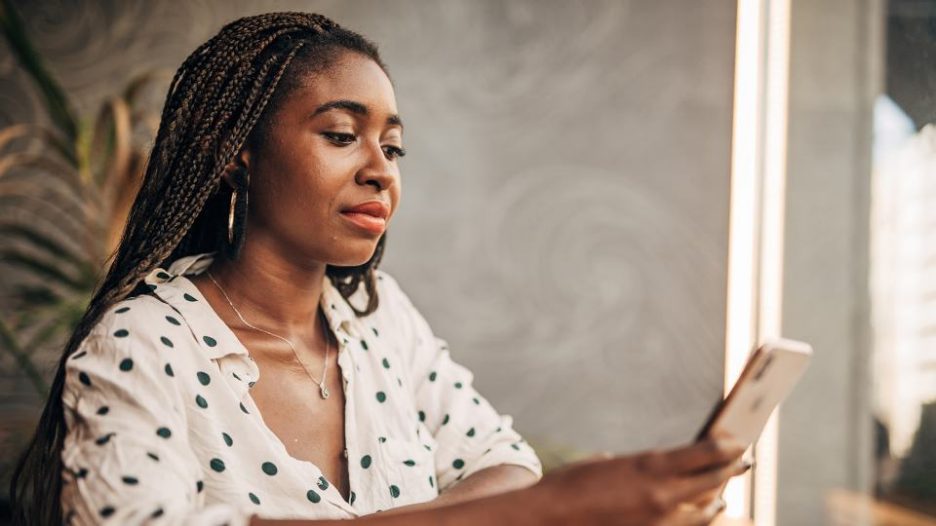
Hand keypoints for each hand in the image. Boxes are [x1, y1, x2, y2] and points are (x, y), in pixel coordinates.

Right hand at [535, 437, 748, 525]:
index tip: (738, 443)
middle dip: (730, 470)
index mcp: (648, 466)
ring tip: (723, 493)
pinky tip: (703, 515)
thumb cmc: (571, 484)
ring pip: (703, 511)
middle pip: (711, 481)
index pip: (702, 454)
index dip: (725, 448)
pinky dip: (697, 519)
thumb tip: (634, 469)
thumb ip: (629, 466)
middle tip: (745, 462)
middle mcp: (661, 493)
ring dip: (715, 500)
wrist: (551, 517)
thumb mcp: (603, 464)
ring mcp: (659, 521)